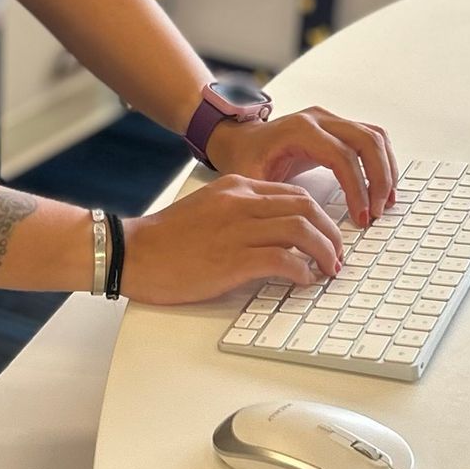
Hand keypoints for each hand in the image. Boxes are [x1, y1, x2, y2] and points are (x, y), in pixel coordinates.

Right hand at [121, 175, 344, 307]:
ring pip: (302, 230)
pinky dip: (302, 271)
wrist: (131, 253)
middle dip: (331, 232)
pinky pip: (284, 260)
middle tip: (338, 253)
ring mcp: (238, 230)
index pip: (293, 193)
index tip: (326, 234)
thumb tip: (273, 235)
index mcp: (236, 188)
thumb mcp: (207, 209)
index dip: (318, 215)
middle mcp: (241, 203)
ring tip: (330, 269)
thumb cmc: (166, 240)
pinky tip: (304, 280)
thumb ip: (240, 214)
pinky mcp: (234, 260)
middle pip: (306, 207)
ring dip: (325, 252)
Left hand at [205, 105, 398, 226]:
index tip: (360, 216)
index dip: (357, 188)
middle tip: (377, 211)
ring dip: (386, 170)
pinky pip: (371, 139)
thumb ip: (274, 201)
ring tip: (385, 202)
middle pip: (367, 141)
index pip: (342, 156)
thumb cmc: (244, 158)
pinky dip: (382, 162)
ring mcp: (331, 121)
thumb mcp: (250, 181)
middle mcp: (319, 120)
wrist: (240, 140)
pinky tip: (381, 188)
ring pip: (375, 137)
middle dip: (378, 179)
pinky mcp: (339, 128)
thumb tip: (298, 231)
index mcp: (299, 130)